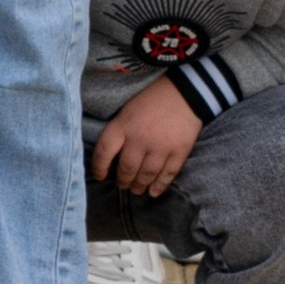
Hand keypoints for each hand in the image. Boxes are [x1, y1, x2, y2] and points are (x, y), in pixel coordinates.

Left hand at [90, 71, 202, 199]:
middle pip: (126, 168)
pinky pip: (168, 174)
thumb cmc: (152, 98)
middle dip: (123, 180)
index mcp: (122, 125)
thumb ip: (120, 130)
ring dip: (140, 185)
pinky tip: (154, 192)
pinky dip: (160, 185)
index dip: (98, 167)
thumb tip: (112, 154)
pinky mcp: (179, 152)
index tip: (99, 176)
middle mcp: (139, 139)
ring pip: (146, 175)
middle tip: (123, 185)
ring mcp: (160, 147)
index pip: (103, 152)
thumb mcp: (127, 110)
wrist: (185, 91)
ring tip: (137, 190)